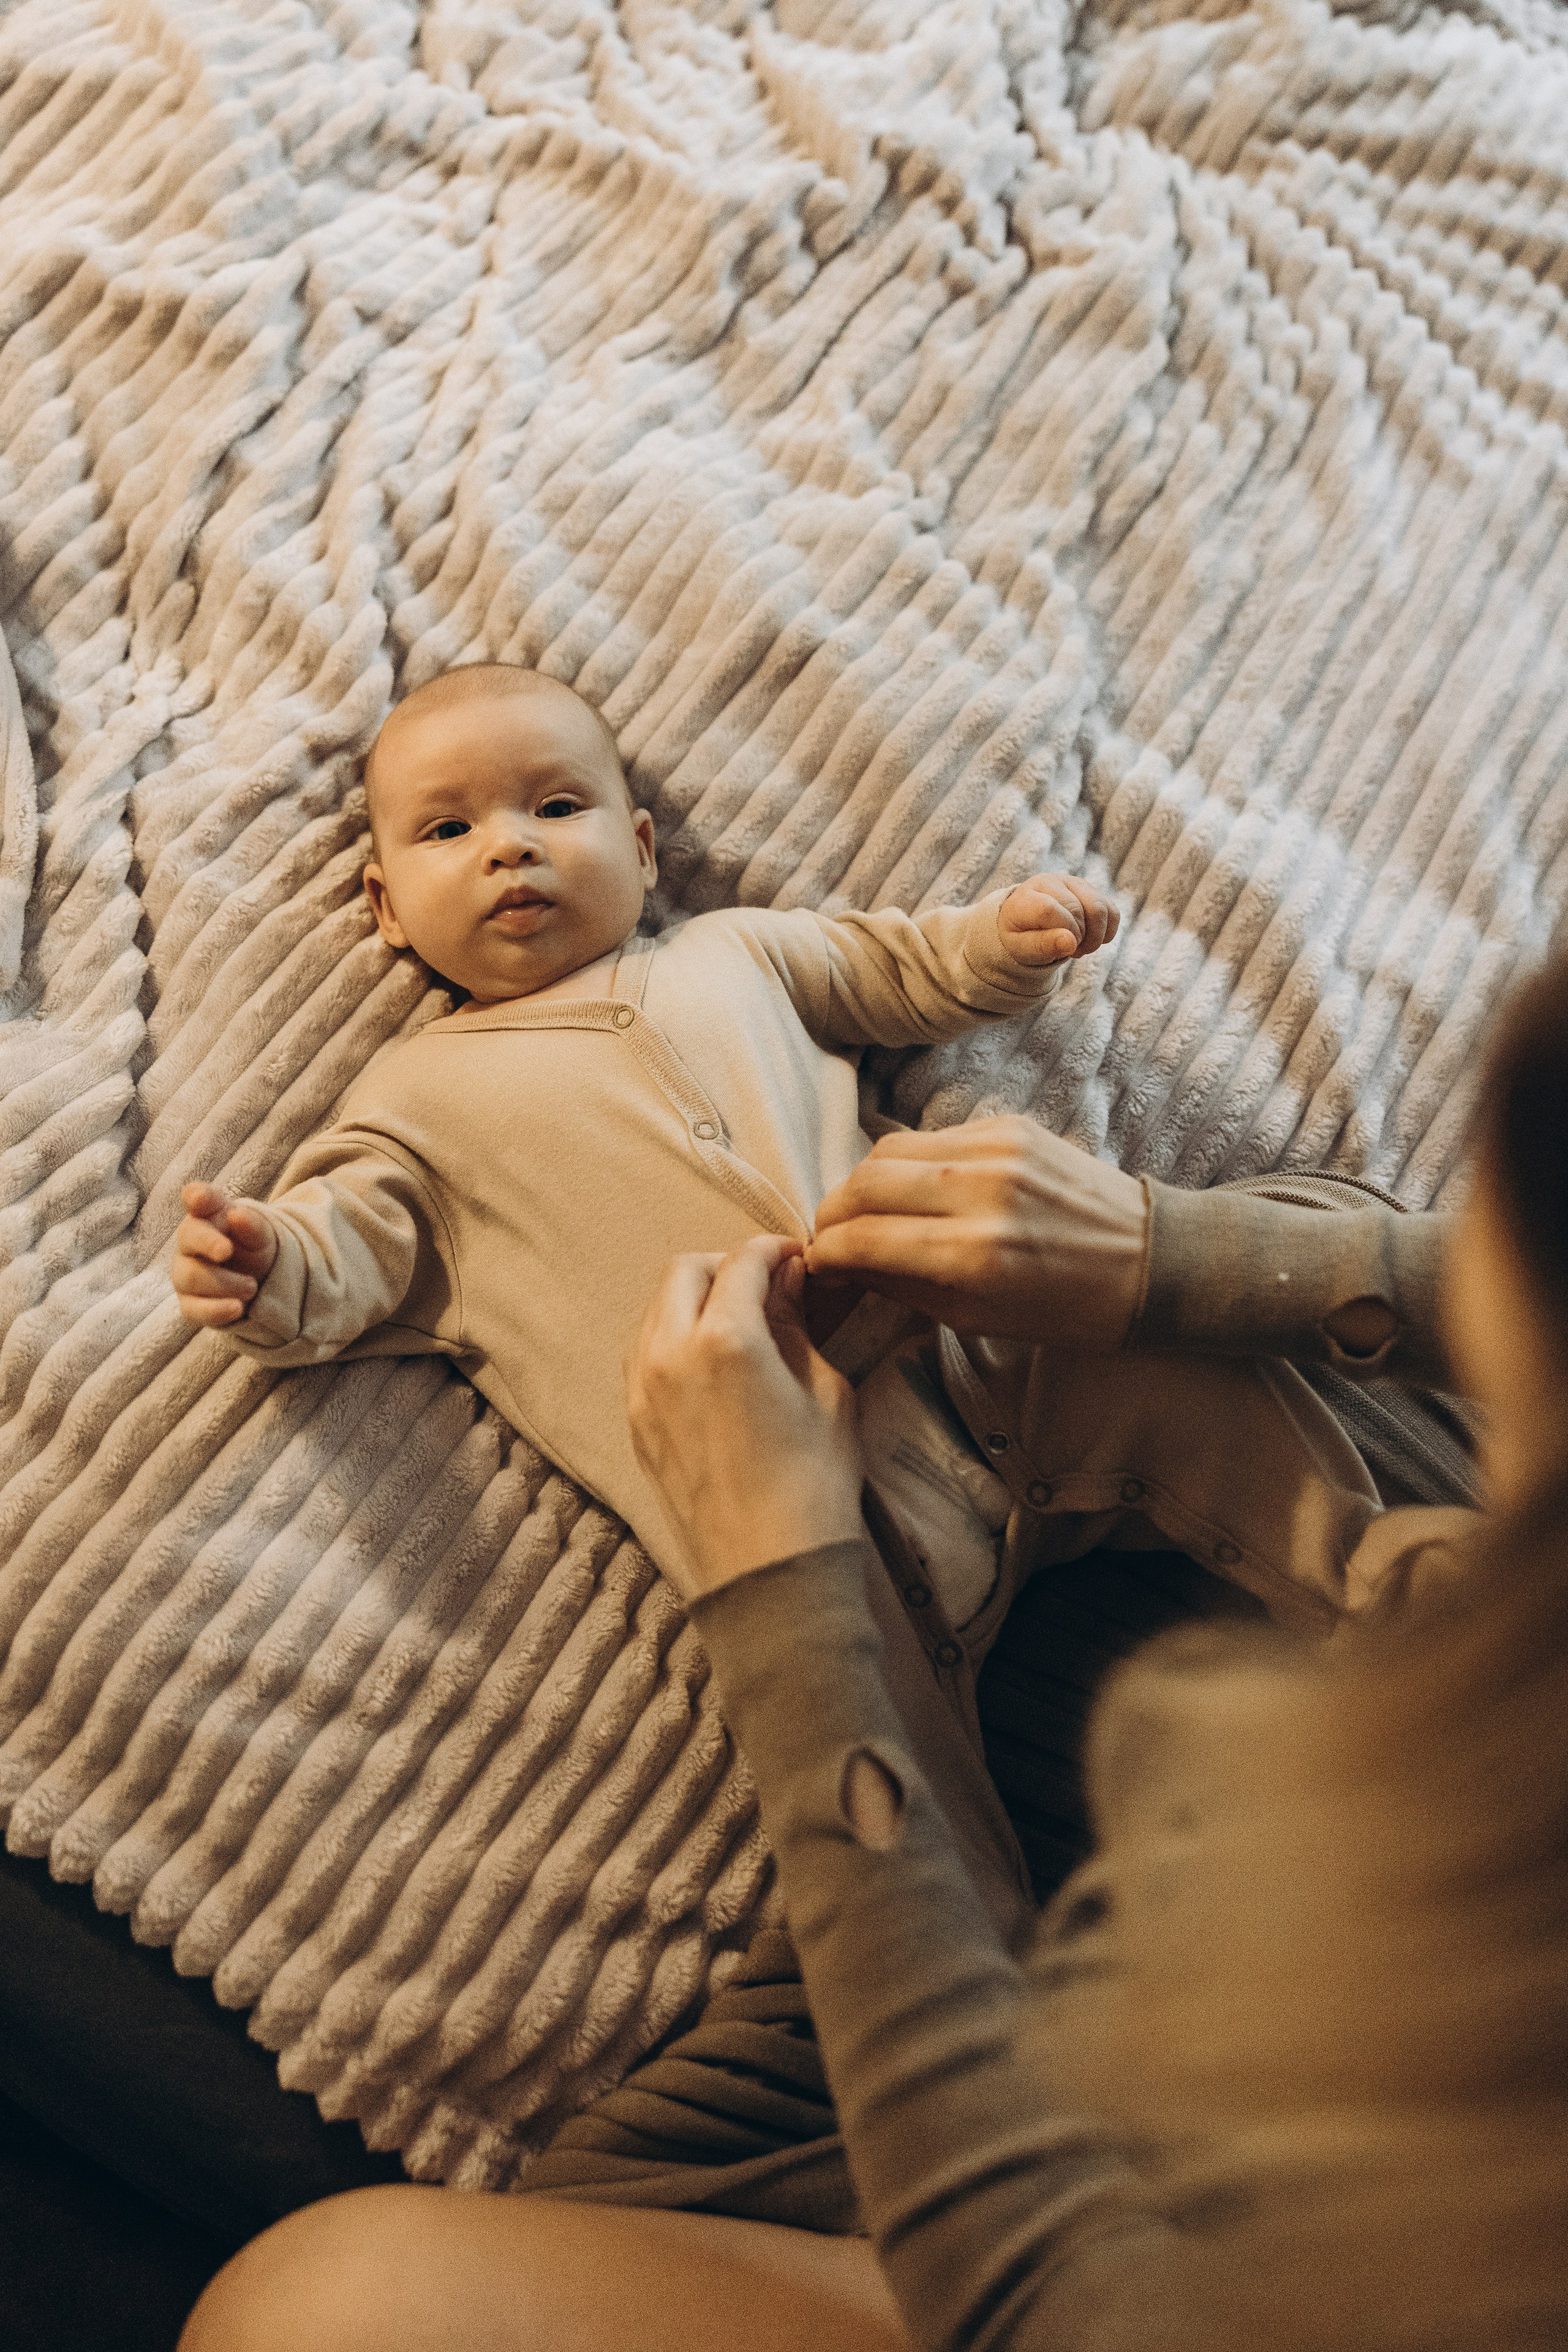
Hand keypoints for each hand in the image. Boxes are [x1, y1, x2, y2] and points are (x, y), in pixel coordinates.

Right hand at [171, 1182, 278, 1327]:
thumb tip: (237, 1216)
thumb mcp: (262, 1235)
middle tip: (228, 1251)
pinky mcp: (190, 1303)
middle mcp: (190, 1241)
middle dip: (209, 1243)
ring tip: (252, 1287)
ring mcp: (185, 1273)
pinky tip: (236, 1309)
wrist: (258, 1279)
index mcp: (208, 1215)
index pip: (197, 1198)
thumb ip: (252, 1225)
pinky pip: (193, 1309)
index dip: (197, 1196)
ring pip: (191, 1277)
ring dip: (225, 1283)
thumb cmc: (252, 1247)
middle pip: (188, 1237)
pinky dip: (216, 1310)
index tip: (200, 1198)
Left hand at [626, 1236, 864, 1599]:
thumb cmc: (814, 1487)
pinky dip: (672, 1338)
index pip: (742, 1261)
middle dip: (724, 1265)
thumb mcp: (826, 1394)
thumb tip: (788, 1282)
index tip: (794, 1258)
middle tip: (763, 1285)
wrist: (768, 1573)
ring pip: (656, 1310)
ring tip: (736, 1322)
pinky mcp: (635, 1423)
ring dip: (693, 1299)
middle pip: (684, 1271)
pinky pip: (645, 1354)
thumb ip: (797, 1327)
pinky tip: (709, 1362)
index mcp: (725, 1339)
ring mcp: (643, 1390)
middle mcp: (670, 1354)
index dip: (773, 1250)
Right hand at [807, 1116, 1147, 1345]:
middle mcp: (981, 1193)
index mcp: (974, 1256)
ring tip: (867, 1211)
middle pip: (865, 1182)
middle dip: (834, 1211)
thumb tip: (844, 1263)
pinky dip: (910, 1164)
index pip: (864, 1238)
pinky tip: (917, 1190)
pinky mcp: (1011, 1125)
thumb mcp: (978, 1318)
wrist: (1151, 1262)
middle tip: (833, 1234)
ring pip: (890, 1148)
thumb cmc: (1068, 1309)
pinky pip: (933, 1138)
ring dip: (865, 1181)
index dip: (826, 1251)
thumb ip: (903, 1286)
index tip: (816, 1263)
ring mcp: (997, 1150)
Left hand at [998, 873, 1119, 966]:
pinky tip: (1091, 940)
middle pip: (1078, 909)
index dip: (1060, 934)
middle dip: (1078, 939)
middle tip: (1069, 952)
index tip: (1059, 947)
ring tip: (1080, 947)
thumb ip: (1042, 945)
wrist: (1026, 923)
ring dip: (1095, 937)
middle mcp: (1051, 882)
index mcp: (1027, 896)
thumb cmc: (1021, 936)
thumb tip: (1070, 942)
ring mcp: (1074, 883)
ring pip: (1099, 908)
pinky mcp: (1091, 891)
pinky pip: (1112, 911)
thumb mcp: (1022, 947)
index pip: (1049, 910)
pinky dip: (1107, 932)